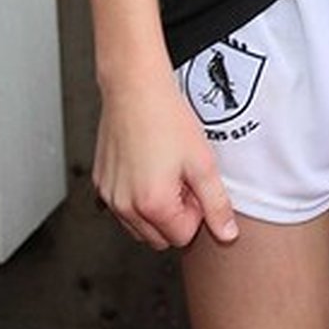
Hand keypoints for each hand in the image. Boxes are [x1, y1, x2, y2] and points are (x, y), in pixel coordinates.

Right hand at [93, 72, 239, 250]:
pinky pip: (122, 207)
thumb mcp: (203, 163)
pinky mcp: (100, 184)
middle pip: (159, 237)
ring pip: (138, 227)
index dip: (196, 211)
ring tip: (167, 171)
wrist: (135, 90)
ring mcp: (109, 197)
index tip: (196, 184)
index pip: (182, 236)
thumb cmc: (167, 120)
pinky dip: (137, 197)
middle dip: (176, 215)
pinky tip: (148, 166)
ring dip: (156, 209)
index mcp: (152, 206)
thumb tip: (227, 235)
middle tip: (184, 178)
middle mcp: (124, 207)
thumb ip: (216, 204)